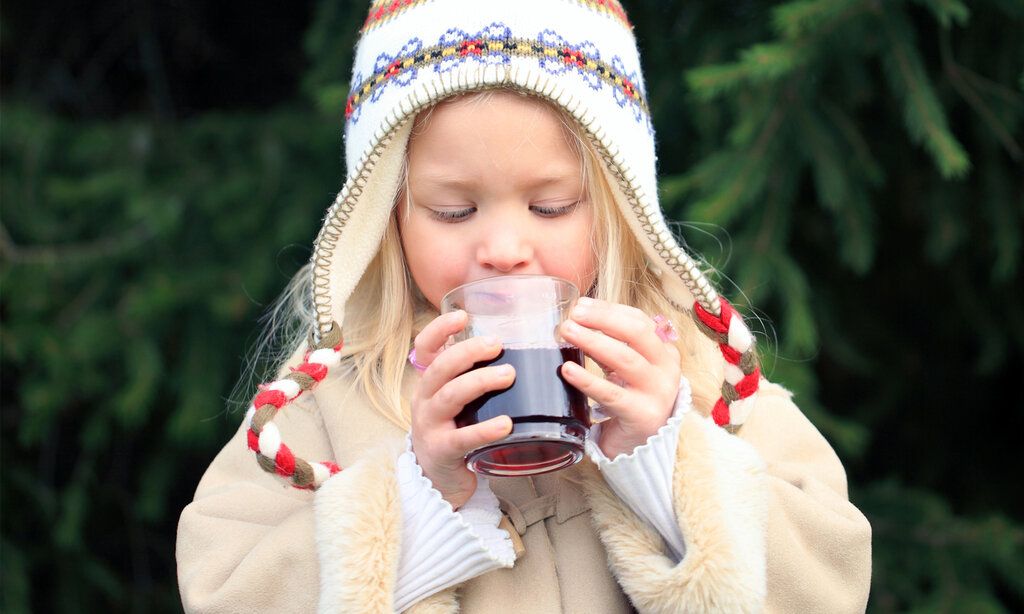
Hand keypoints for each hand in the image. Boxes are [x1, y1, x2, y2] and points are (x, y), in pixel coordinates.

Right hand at [409, 310, 514, 509]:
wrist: (437, 479)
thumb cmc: (456, 429)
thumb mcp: (457, 400)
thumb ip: (475, 374)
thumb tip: (520, 344)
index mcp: (429, 382)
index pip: (424, 347)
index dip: (440, 329)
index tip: (462, 315)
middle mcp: (424, 399)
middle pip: (439, 368)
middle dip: (467, 352)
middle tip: (496, 344)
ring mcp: (429, 425)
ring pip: (449, 396)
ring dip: (479, 382)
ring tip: (508, 375)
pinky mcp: (441, 451)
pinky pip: (462, 438)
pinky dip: (484, 429)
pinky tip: (505, 424)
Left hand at [558, 298, 681, 458]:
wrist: (639, 447)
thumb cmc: (629, 399)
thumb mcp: (625, 368)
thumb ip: (612, 344)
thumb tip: (578, 318)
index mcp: (664, 352)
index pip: (639, 321)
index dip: (609, 310)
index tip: (581, 305)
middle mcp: (666, 370)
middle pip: (636, 333)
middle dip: (602, 319)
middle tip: (572, 315)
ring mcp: (657, 393)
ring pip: (625, 359)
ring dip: (593, 341)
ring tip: (566, 332)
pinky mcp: (641, 415)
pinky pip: (611, 394)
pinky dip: (587, 380)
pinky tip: (567, 369)